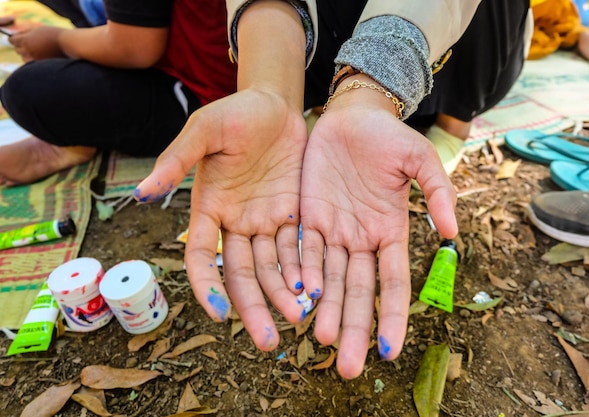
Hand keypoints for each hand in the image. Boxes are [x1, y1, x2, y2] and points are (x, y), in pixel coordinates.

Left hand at [9, 26, 64, 61]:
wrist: (69, 44)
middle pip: (17, 49)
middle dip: (22, 46)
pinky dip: (34, 60)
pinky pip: (32, 63)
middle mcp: (28, 51)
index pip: (12, 40)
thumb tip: (17, 36)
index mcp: (26, 40)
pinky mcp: (41, 65)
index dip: (15, 38)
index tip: (20, 38)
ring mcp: (34, 59)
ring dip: (28, 54)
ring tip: (37, 51)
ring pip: (24, 58)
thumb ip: (25, 33)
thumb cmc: (54, 34)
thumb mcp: (38, 29)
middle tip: (31, 43)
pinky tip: (41, 56)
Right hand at [135, 89, 308, 349]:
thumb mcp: (205, 131)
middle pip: (242, 273)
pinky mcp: (294, 214)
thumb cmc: (234, 114)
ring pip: (273, 267)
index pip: (202, 257)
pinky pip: (299, 248)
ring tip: (299, 319)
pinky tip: (317, 291)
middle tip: (268, 342)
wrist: (275, 103)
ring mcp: (266, 221)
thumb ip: (178, 160)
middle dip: (253, 307)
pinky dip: (305, 269)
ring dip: (283, 294)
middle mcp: (236, 223)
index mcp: (208, 209)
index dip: (208, 286)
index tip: (220, 315)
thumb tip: (141, 193)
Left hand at [300, 97, 457, 378]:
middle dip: (354, 328)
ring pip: (329, 279)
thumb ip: (437, 193)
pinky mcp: (307, 217)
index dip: (392, 317)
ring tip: (322, 340)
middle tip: (348, 368)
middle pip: (358, 292)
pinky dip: (303, 274)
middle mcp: (361, 240)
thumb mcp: (419, 160)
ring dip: (326, 309)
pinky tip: (300, 299)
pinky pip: (304, 250)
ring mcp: (333, 231)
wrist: (351, 115)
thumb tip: (452, 232)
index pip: (393, 284)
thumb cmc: (390, 137)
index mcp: (391, 233)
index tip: (389, 351)